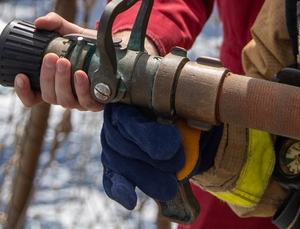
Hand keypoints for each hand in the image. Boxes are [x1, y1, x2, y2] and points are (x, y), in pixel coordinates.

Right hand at [12, 12, 104, 111]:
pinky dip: (82, 89)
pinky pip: (87, 102)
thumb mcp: (68, 31)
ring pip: (65, 100)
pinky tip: (81, 75)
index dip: (23, 91)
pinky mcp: (97, 102)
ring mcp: (79, 101)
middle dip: (46, 77)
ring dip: (62, 82)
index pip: (32, 97)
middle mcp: (63, 95)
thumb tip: (39, 22)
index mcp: (52, 84)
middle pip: (48, 96)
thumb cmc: (85, 43)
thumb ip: (53, 24)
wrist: (112, 47)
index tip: (21, 76)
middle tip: (51, 58)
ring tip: (65, 62)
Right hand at [100, 103, 220, 209]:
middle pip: (122, 143)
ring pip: (119, 163)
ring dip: (145, 176)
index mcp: (129, 99)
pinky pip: (112, 180)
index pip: (130, 118)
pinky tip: (131, 200)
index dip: (149, 134)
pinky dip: (121, 190)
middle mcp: (115, 121)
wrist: (187, 132)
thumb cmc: (182, 114)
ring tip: (170, 187)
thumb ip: (181, 115)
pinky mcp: (114, 169)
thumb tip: (183, 132)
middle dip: (151, 158)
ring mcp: (112, 146)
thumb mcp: (184, 109)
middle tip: (178, 165)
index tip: (174, 144)